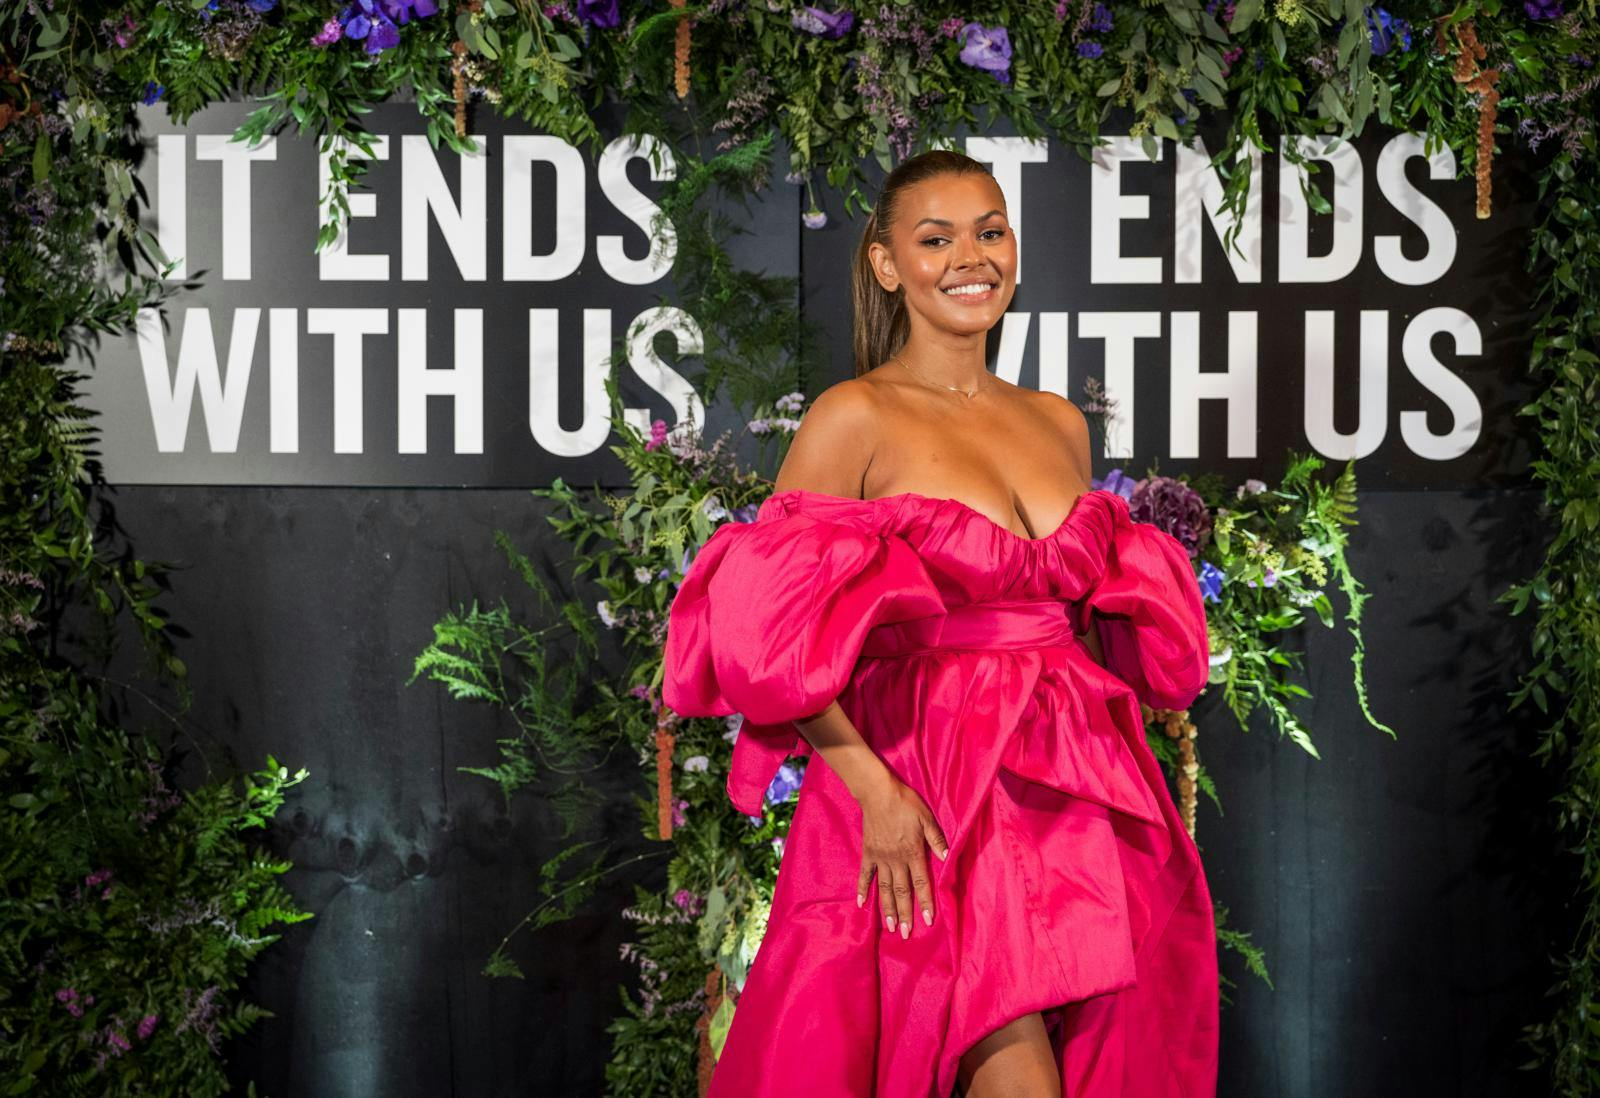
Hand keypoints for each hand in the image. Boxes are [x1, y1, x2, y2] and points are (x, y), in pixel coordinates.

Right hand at [854, 772, 948, 938]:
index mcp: (912, 852)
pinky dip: (862, 889)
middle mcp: (895, 860)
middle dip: (905, 914)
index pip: (921, 883)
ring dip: (887, 909)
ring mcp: (879, 858)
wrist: (877, 792)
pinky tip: (861, 904)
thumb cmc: (905, 803)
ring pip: (884, 888)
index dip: (925, 902)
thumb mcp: (926, 817)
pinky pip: (864, 875)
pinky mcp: (868, 853)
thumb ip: (936, 839)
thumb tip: (945, 859)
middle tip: (907, 934)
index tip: (928, 921)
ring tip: (891, 927)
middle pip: (901, 891)